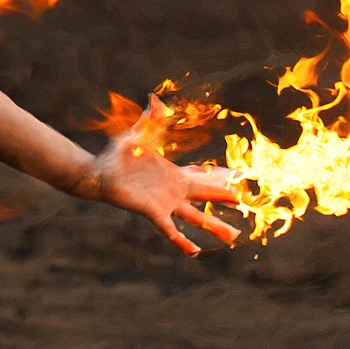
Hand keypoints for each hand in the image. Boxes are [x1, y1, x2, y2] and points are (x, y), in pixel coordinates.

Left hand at [83, 109, 241, 254]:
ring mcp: (166, 203)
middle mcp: (174, 191)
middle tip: (249, 203)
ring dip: (214, 226)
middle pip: (207, 195)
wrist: (100, 173)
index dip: (221, 176)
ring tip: (233, 237)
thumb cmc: (118, 156)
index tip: (242, 177)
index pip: (204, 175)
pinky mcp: (153, 212)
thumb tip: (153, 98)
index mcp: (175, 174)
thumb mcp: (137, 135)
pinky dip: (181, 240)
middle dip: (227, 198)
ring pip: (196, 216)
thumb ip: (149, 119)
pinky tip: (193, 251)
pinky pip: (170, 229)